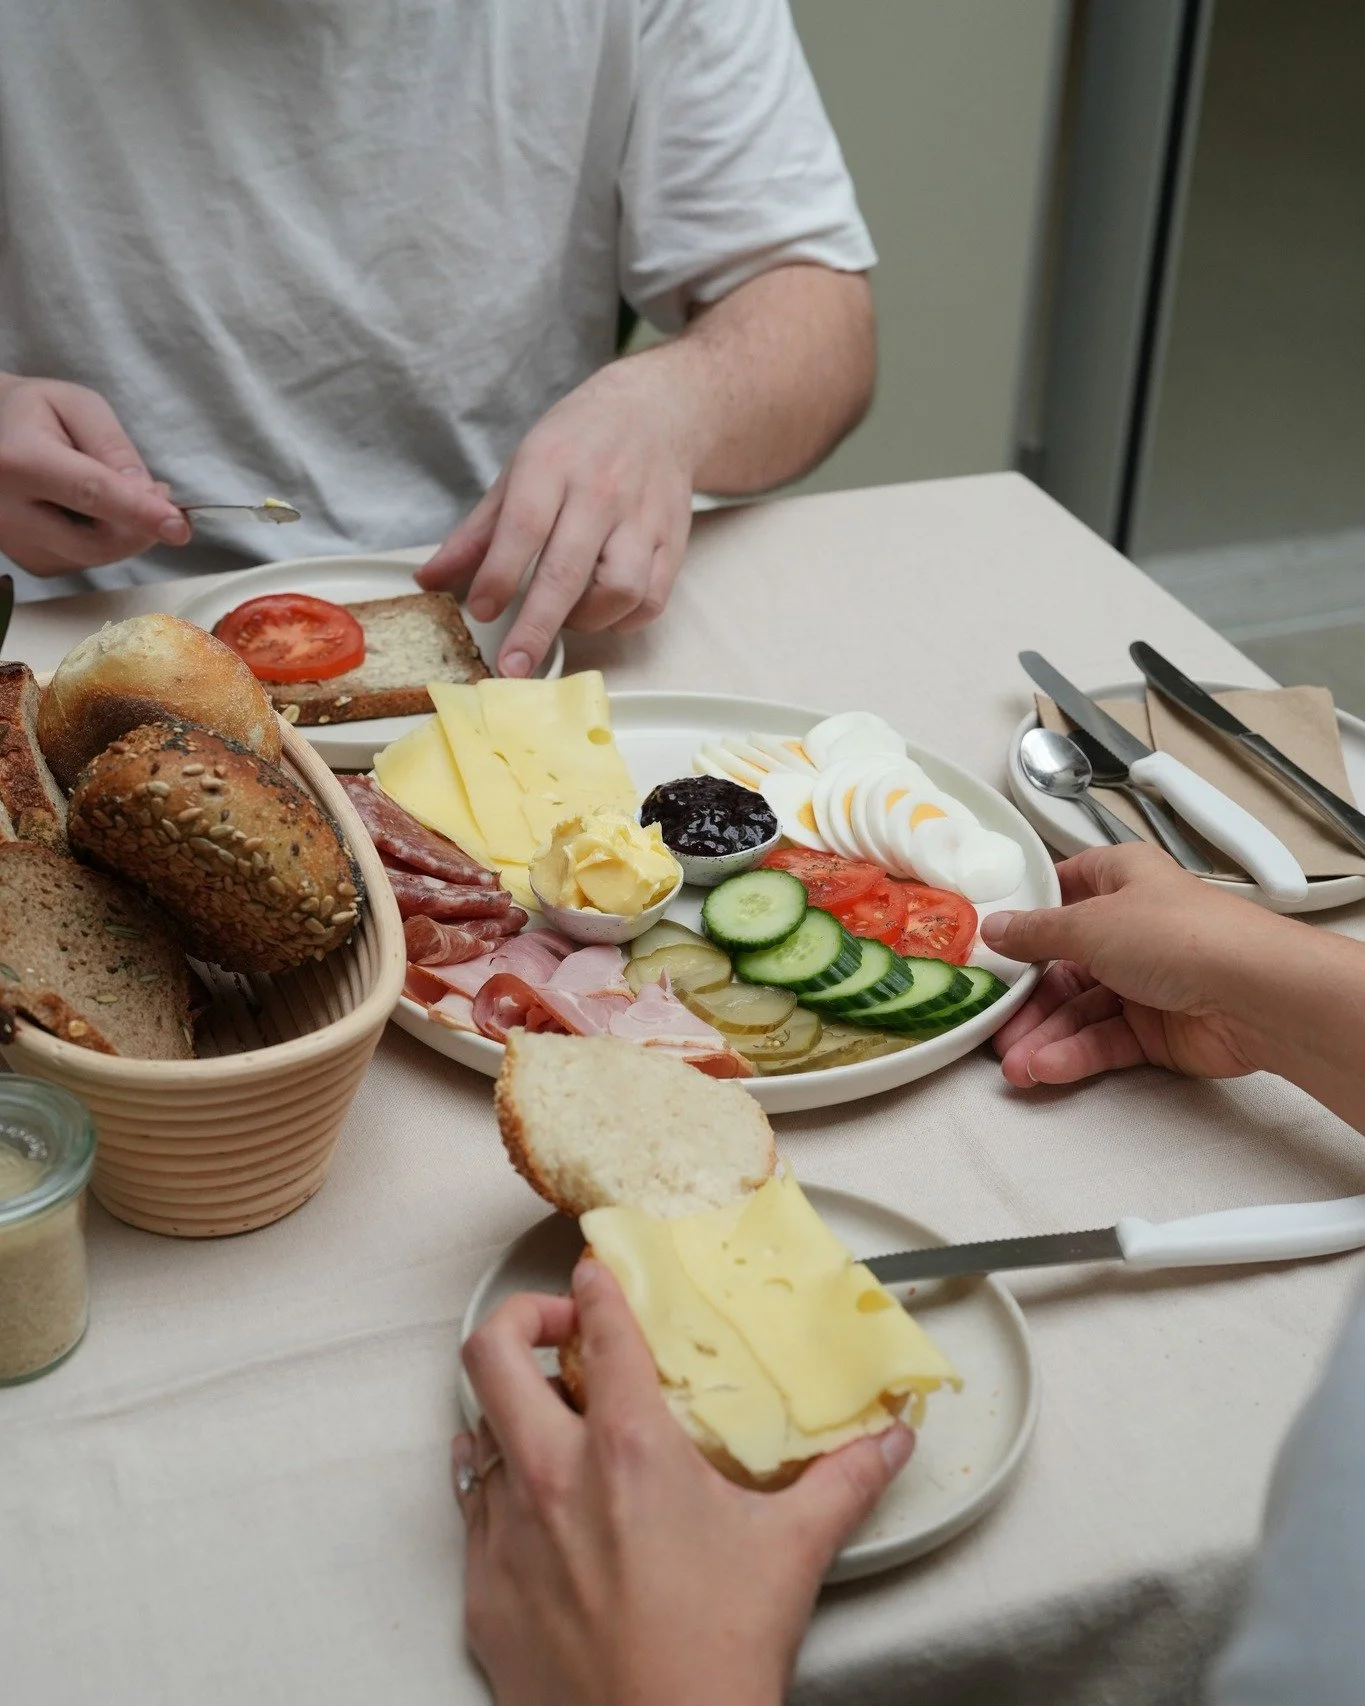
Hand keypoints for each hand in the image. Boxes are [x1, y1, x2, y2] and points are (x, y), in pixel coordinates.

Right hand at [0, 375, 188, 573]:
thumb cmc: (33, 413)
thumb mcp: (76, 406)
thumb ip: (113, 446)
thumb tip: (147, 494)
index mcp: (19, 462)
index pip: (90, 493)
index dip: (139, 512)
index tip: (177, 528)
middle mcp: (7, 511)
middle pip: (96, 542)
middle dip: (142, 528)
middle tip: (160, 496)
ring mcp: (13, 543)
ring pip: (94, 557)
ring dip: (125, 533)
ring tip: (123, 494)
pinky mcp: (27, 561)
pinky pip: (84, 562)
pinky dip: (105, 541)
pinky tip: (97, 514)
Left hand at [417, 360, 694, 676]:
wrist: (656, 412)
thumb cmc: (579, 442)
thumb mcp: (518, 471)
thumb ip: (477, 532)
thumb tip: (431, 579)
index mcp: (553, 466)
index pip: (523, 528)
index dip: (498, 576)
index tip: (479, 611)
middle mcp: (601, 492)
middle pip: (568, 571)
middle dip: (536, 626)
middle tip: (513, 667)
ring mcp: (642, 518)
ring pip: (620, 590)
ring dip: (587, 619)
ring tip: (565, 616)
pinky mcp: (672, 540)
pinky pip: (652, 598)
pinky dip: (624, 619)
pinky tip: (602, 612)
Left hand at [455, 1259, 912, 1705]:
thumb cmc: (720, 1652)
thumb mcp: (794, 1551)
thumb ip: (845, 1480)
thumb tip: (892, 1437)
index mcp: (628, 1449)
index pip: (599, 1327)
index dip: (596, 1283)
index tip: (598, 1270)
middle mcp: (552, 1475)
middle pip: (490, 1350)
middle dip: (520, 1319)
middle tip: (559, 1333)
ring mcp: (506, 1532)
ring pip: (475, 1428)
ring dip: (509, 1409)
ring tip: (550, 1418)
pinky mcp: (481, 1589)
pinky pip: (470, 1509)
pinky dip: (496, 1487)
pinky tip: (531, 1501)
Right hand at [985, 843, 1291, 1086]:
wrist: (1256, 995)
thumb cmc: (1185, 936)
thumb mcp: (1090, 923)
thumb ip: (1036, 933)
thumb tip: (997, 928)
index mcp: (1122, 880)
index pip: (1063, 891)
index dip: (1027, 916)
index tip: (989, 943)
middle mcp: (1133, 927)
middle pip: (1063, 963)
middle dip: (1028, 998)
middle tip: (995, 1025)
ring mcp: (1145, 980)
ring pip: (1080, 1009)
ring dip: (1045, 1035)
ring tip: (1016, 1063)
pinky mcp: (1157, 1028)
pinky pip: (1103, 1040)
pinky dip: (1073, 1053)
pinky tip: (1046, 1067)